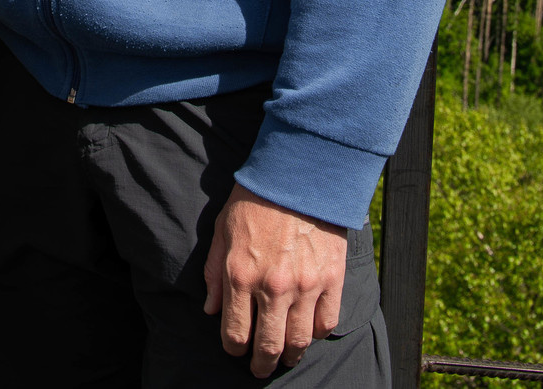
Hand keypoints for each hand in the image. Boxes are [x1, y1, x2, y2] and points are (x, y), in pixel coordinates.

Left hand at [202, 185, 347, 377]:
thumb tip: (210, 309)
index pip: (235, 332)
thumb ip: (214, 273)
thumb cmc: (255, 200)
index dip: (234, 348)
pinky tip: (309, 332)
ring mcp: (305, 285)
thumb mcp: (222, 231)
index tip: (236, 349)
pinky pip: (327, 321)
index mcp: (241, 275)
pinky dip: (317, 333)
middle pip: (268, 345)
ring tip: (287, 357)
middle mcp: (273, 287)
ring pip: (299, 340)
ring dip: (291, 355)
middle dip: (262, 363)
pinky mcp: (331, 279)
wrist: (298, 174)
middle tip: (260, 368)